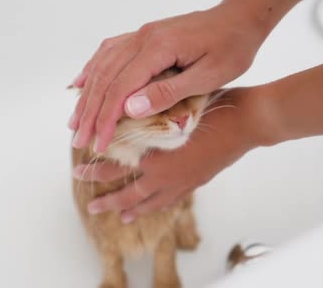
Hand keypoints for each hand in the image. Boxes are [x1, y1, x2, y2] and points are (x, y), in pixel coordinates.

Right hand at [68, 0, 268, 152]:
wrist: (240, 18)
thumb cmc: (232, 49)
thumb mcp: (207, 76)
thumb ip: (168, 92)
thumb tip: (129, 109)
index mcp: (158, 48)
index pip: (121, 88)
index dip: (106, 119)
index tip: (99, 144)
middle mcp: (143, 38)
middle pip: (106, 79)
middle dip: (91, 113)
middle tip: (79, 140)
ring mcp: (141, 34)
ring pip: (103, 66)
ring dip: (87, 95)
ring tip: (74, 120)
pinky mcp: (144, 35)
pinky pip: (109, 51)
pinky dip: (93, 69)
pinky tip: (81, 83)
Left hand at [71, 88, 273, 222]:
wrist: (246, 122)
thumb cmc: (212, 108)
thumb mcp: (173, 104)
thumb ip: (147, 110)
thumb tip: (119, 106)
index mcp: (156, 154)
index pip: (117, 166)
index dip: (95, 170)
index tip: (77, 171)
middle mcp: (166, 174)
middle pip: (130, 195)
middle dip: (109, 201)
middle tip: (93, 207)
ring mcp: (183, 182)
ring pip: (152, 204)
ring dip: (133, 211)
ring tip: (120, 217)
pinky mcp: (196, 183)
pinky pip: (172, 202)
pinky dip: (158, 207)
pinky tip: (154, 207)